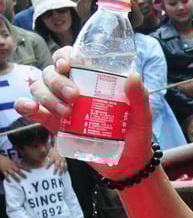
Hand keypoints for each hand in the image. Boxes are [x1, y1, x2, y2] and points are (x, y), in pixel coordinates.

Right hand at [0, 154, 24, 180]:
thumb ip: (15, 164)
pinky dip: (7, 178)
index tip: (31, 172)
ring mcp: (7, 168)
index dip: (26, 169)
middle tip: (26, 178)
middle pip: (18, 171)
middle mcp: (12, 166)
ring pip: (12, 174)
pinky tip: (10, 182)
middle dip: (22, 174)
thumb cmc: (5, 159)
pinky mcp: (3, 170)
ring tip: (19, 181)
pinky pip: (6, 175)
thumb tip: (19, 166)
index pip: (21, 166)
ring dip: (16, 178)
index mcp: (14, 164)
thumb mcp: (11, 161)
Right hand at [17, 50, 154, 180]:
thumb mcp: (141, 115)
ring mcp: (61, 105)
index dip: (63, 56)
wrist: (128, 162)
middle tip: (74, 97)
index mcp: (92, 80)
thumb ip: (139, 97)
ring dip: (47, 97)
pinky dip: (26, 107)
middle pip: (51, 73)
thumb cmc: (135, 132)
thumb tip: (133, 76)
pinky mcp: (54, 124)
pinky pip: (32, 110)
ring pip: (39, 89)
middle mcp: (72, 88)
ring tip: (67, 113)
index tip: (67, 65)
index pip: (70, 58)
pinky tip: (33, 110)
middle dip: (58, 81)